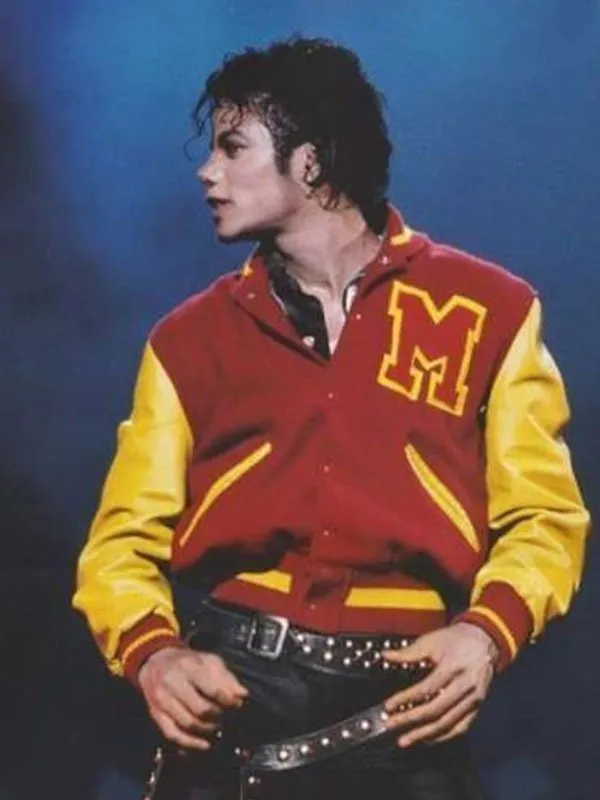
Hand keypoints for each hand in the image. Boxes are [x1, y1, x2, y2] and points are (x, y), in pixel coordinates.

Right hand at [138, 646, 247, 750]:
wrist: (155, 661)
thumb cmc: (186, 662)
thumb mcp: (209, 660)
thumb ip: (226, 677)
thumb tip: (242, 694)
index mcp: (188, 666)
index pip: (211, 688)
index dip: (227, 699)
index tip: (237, 703)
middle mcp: (172, 682)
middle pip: (200, 708)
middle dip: (218, 715)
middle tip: (227, 715)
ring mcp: (162, 699)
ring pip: (187, 723)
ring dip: (207, 729)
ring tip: (217, 725)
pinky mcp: (156, 714)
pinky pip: (173, 734)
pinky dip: (190, 742)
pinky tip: (204, 744)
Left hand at [383, 623, 497, 747]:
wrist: (483, 641)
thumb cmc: (457, 640)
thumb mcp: (432, 641)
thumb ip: (408, 652)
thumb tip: (386, 655)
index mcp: (453, 667)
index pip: (426, 688)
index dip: (405, 699)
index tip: (389, 706)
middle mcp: (465, 685)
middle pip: (435, 710)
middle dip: (410, 720)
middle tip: (392, 725)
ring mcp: (473, 699)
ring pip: (447, 723)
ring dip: (425, 734)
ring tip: (406, 739)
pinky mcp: (477, 706)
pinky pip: (461, 727)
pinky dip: (443, 736)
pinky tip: (428, 739)